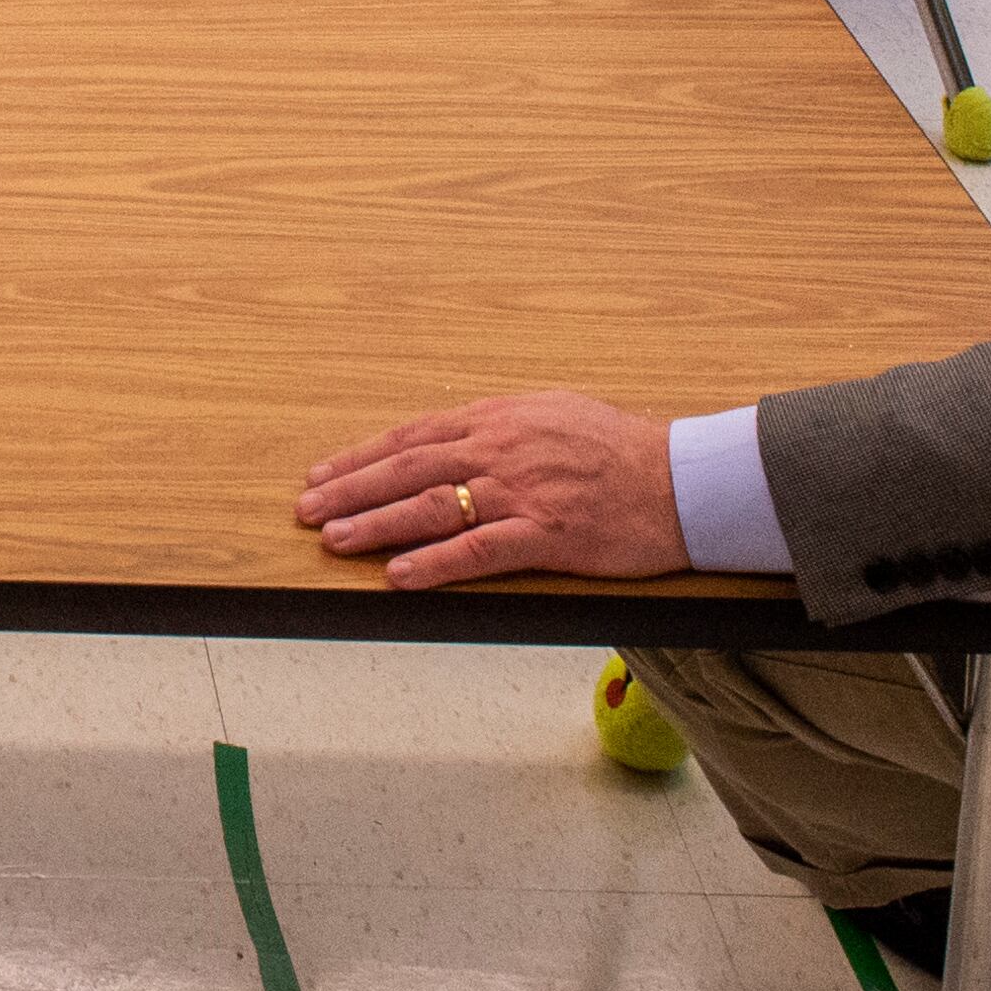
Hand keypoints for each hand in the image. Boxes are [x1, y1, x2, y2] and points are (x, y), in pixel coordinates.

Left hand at [296, 393, 689, 587]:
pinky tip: (400, 575)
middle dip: (350, 490)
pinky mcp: (548, 533)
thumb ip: (500, 425)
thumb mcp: (553, 415)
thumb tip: (453, 434)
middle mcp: (502, 449)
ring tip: (334, 540)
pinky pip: (480, 548)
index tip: (321, 476)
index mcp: (499, 419)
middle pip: (408, 468)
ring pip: (432, 506)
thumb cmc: (622, 449)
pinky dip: (435, 562)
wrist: (684, 479)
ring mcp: (523, 491)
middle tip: (306, 512)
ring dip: (376, 525)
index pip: (412, 436)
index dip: (360, 457)